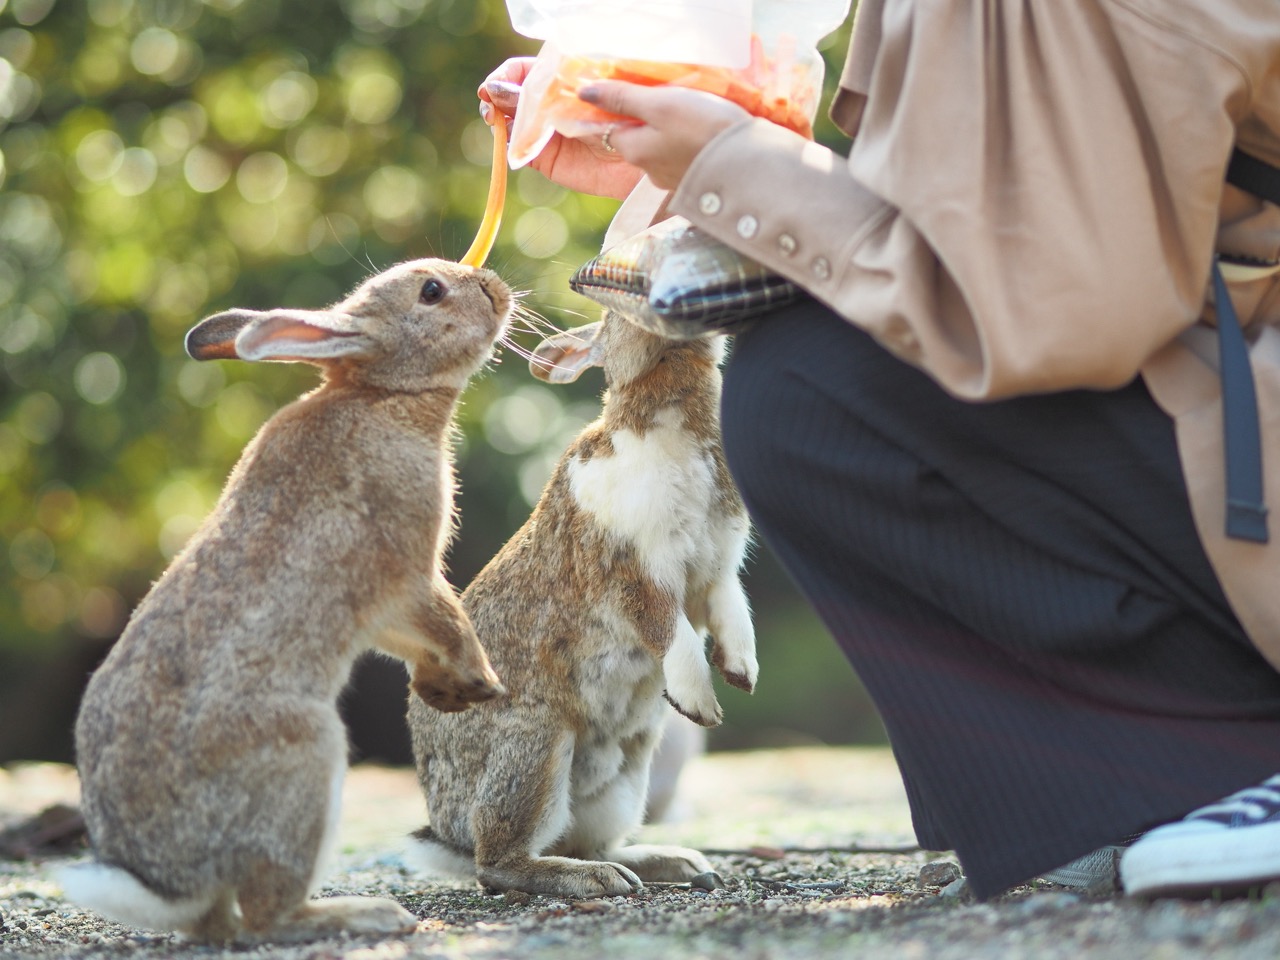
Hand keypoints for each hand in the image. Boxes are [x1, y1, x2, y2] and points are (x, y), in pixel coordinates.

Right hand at [478, 58, 645, 199]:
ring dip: (498, 120)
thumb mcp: (589, 94)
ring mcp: (545, 133)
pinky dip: (510, 145)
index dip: (505, 76)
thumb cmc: (624, 113)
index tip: (494, 85)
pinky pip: (519, 150)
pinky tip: (509, 140)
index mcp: (560, 80)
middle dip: (495, 97)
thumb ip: (549, 93)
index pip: (523, 71)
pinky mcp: (546, 160)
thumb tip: (506, 89)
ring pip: (510, 123)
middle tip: (490, 104)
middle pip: (509, 97)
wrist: (646, 152)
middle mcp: (549, 106)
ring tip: (495, 119)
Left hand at [577, 81, 751, 189]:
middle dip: (645, 120)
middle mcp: (647, 170)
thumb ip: (623, 98)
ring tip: (690, 114)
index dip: (618, 108)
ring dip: (668, 132)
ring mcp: (671, 179)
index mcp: (634, 150)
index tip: (635, 93)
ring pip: (659, 148)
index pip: (611, 128)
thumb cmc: (703, 128)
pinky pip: (681, 158)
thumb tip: (584, 92)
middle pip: (635, 138)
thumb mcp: (660, 104)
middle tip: (668, 99)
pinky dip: (686, 144)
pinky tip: (702, 134)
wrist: (750, 164)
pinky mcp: (694, 181)